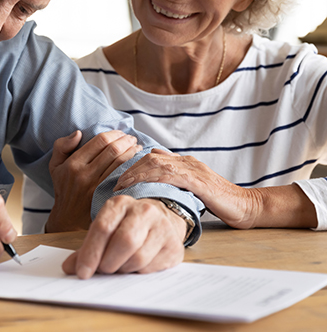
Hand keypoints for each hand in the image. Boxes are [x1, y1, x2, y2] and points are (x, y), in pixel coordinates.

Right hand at [46, 130, 141, 231]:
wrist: (68, 221)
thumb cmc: (64, 189)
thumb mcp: (55, 166)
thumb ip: (62, 146)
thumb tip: (78, 133)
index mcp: (73, 164)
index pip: (99, 141)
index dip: (114, 134)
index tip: (120, 133)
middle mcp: (85, 175)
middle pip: (113, 150)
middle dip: (126, 141)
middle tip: (132, 139)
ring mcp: (97, 188)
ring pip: (120, 163)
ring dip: (132, 152)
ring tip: (137, 148)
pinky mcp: (107, 197)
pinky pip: (124, 178)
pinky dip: (132, 168)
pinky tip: (137, 163)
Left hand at [62, 195, 186, 278]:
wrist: (160, 220)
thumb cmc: (126, 226)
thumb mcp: (105, 230)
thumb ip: (86, 248)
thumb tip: (69, 268)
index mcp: (120, 203)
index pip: (102, 228)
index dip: (90, 253)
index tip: (82, 272)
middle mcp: (143, 210)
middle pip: (124, 241)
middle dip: (109, 263)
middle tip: (103, 270)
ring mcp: (162, 226)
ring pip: (138, 257)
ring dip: (124, 269)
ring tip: (119, 267)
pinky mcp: (174, 245)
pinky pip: (152, 267)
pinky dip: (139, 273)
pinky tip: (135, 267)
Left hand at [114, 148, 258, 227]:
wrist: (247, 206)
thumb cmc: (220, 200)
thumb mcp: (193, 188)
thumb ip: (176, 180)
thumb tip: (154, 178)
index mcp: (184, 162)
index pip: (152, 157)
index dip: (133, 165)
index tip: (118, 176)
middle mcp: (186, 161)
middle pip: (151, 157)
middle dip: (130, 168)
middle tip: (115, 181)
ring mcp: (193, 169)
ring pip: (158, 163)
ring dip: (137, 173)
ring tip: (122, 185)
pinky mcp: (199, 181)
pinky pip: (172, 175)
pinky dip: (153, 178)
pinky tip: (142, 186)